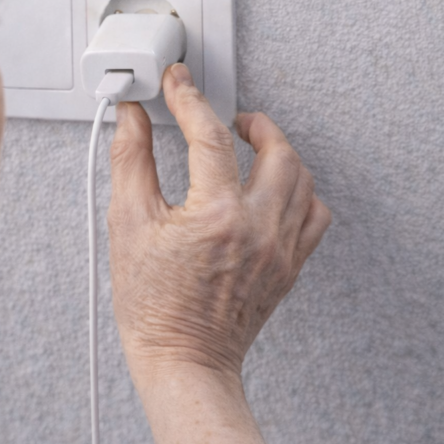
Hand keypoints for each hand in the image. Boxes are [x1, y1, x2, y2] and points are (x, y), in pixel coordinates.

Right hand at [108, 63, 330, 385]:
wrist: (183, 360)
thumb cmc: (153, 306)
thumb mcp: (127, 226)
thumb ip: (131, 162)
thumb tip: (132, 118)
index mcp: (217, 216)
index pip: (209, 135)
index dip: (189, 99)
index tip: (178, 83)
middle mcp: (258, 228)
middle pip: (276, 149)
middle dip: (253, 122)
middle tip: (227, 117)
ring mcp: (281, 248)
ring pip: (302, 179)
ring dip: (279, 152)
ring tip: (252, 148)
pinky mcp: (290, 266)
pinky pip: (315, 215)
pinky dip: (301, 192)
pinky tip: (275, 190)